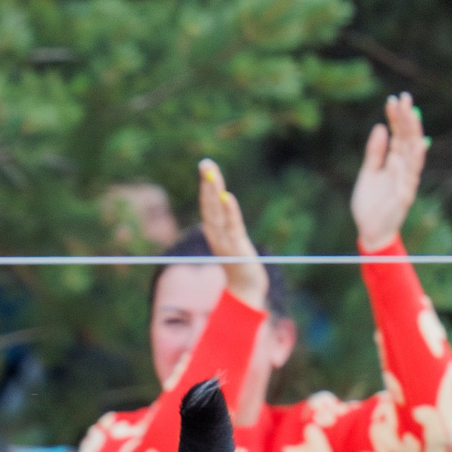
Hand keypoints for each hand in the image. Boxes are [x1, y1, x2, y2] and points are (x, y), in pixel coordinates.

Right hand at [196, 159, 267, 311]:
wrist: (246, 288)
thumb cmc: (240, 264)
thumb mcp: (231, 241)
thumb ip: (226, 225)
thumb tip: (224, 202)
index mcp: (213, 230)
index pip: (208, 203)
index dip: (206, 184)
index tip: (206, 165)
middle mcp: (215, 233)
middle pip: (209, 203)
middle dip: (207, 182)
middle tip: (205, 162)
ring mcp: (224, 240)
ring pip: (216, 212)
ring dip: (213, 192)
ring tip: (211, 174)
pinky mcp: (237, 246)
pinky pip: (232, 225)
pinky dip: (228, 211)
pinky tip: (226, 196)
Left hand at [350, 92, 427, 250]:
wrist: (370, 230)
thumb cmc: (370, 202)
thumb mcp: (368, 172)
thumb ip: (375, 152)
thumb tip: (380, 127)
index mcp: (393, 162)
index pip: (397, 135)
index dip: (396, 117)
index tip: (393, 99)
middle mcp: (403, 167)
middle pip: (407, 138)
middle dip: (406, 118)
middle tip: (404, 97)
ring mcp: (406, 179)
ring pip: (412, 152)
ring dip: (412, 132)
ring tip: (411, 113)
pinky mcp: (405, 193)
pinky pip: (412, 174)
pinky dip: (416, 159)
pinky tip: (418, 144)